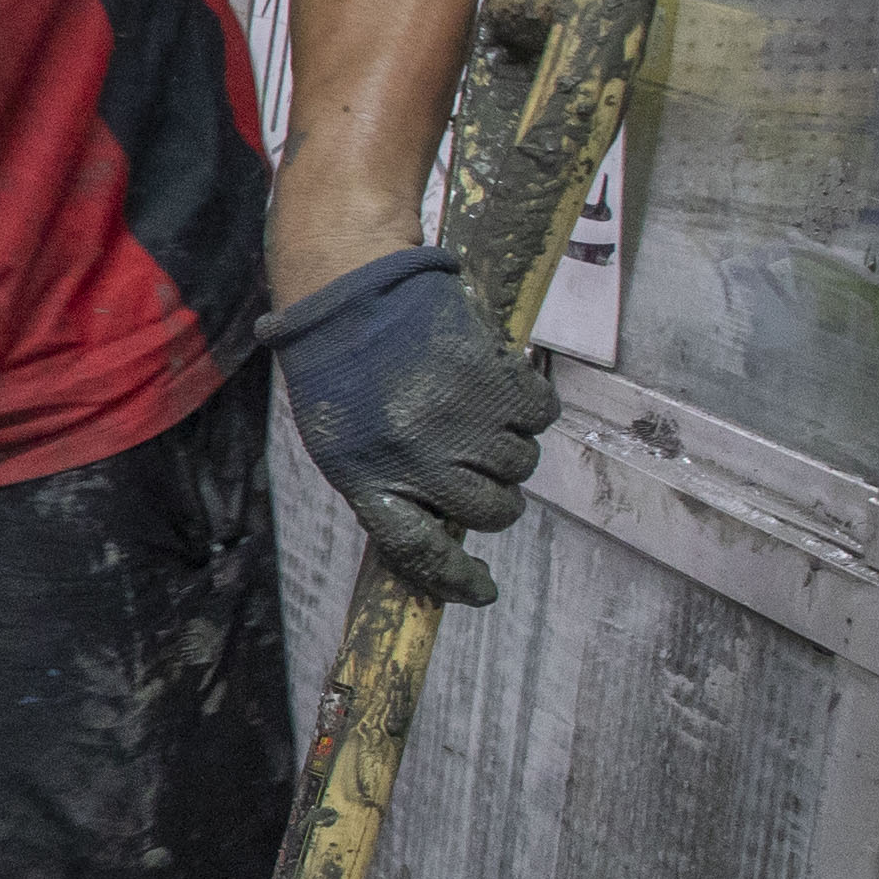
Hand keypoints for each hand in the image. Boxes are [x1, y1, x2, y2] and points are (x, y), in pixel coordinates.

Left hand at [262, 242, 551, 603]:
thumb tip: (444, 526)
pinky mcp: (491, 379)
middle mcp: (415, 457)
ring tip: (477, 414)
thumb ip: (388, 484)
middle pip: (490, 512)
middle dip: (495, 499)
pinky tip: (499, 385)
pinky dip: (530, 405)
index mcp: (365, 477)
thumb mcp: (342, 439)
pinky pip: (539, 414)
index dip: (454, 581)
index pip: (418, 551)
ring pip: (520, 464)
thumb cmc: (339, 367)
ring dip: (510, 448)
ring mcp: (458, 419)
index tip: (481, 591)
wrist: (348, 288)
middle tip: (481, 470)